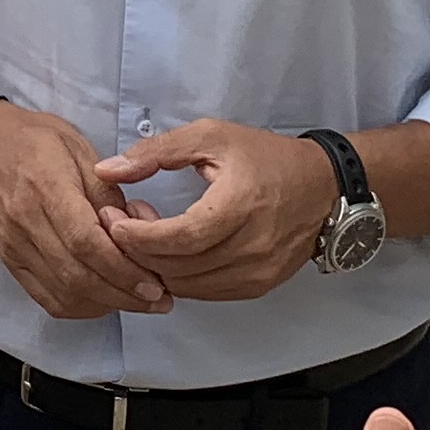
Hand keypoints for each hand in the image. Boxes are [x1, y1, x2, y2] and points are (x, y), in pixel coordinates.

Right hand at [0, 103, 169, 319]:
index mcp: (46, 187)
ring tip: (138, 300)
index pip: (85, 242)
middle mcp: (25, 223)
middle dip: (124, 295)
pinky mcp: (10, 261)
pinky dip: (80, 306)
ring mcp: (13, 247)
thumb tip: (137, 231)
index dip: (122, 269)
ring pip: (63, 293)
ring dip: (106, 304)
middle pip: (77, 275)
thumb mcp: (80, 149)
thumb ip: (108, 193)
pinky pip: (47, 298)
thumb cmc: (35, 140)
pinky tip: (104, 299)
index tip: (155, 284)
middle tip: (159, 300)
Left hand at [98, 118, 335, 300]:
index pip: (179, 238)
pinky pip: (205, 292)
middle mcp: (252, 248)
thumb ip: (156, 152)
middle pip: (178, 267)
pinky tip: (174, 248)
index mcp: (240, 206)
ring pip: (187, 286)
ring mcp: (258, 273)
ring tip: (149, 231)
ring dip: (156, 265)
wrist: (323, 185)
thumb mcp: (210, 137)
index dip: (138, 235)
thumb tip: (106, 170)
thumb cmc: (265, 157)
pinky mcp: (259, 286)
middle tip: (123, 221)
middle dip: (138, 249)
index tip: (113, 219)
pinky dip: (180, 275)